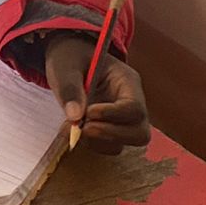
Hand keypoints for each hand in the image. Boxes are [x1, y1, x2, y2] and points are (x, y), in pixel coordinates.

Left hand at [44, 34, 150, 154]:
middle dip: (111, 135)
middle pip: (139, 132)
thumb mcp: (66, 67)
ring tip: (73, 126)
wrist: (68, 60)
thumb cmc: (71, 58)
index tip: (88, 113)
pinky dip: (91, 144)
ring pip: (124, 144)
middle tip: (83, 128)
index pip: (134, 107)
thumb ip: (70, 89)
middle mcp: (131, 103)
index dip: (113, 115)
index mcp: (128, 81)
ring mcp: (122, 119)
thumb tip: (75, 117)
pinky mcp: (110, 130)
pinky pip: (109, 147)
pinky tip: (74, 130)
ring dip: (98, 141)